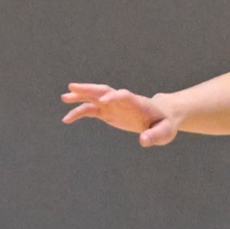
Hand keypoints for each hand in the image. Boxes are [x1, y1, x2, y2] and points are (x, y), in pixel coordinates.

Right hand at [61, 83, 180, 145]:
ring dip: (80, 96)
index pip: (124, 96)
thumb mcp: (165, 131)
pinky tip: (67, 119)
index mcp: (137, 103)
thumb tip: (143, 141)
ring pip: (95, 98)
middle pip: (105, 91)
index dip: (114, 97)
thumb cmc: (164, 124)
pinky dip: (79, 113)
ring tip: (64, 97)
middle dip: (90, 89)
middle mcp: (122, 101)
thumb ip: (154, 135)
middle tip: (73, 87)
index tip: (103, 101)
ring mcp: (113, 105)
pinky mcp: (108, 112)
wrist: (161, 116)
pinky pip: (91, 110)